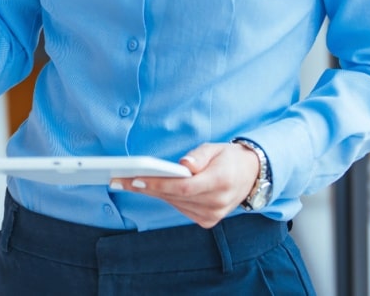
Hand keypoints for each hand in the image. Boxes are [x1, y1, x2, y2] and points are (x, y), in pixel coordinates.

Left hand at [111, 142, 259, 228]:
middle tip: (118, 179)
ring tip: (126, 182)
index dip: (157, 184)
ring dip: (151, 193)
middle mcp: (217, 203)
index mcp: (221, 182)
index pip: (183, 187)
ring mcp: (213, 215)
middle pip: (174, 197)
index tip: (134, 179)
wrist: (250, 176)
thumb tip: (183, 165)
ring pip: (174, 203)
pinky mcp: (207, 220)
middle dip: (145, 187)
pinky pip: (180, 208)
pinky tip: (149, 188)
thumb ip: (198, 156)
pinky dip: (166, 198)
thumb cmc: (228, 158)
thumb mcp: (215, 148)